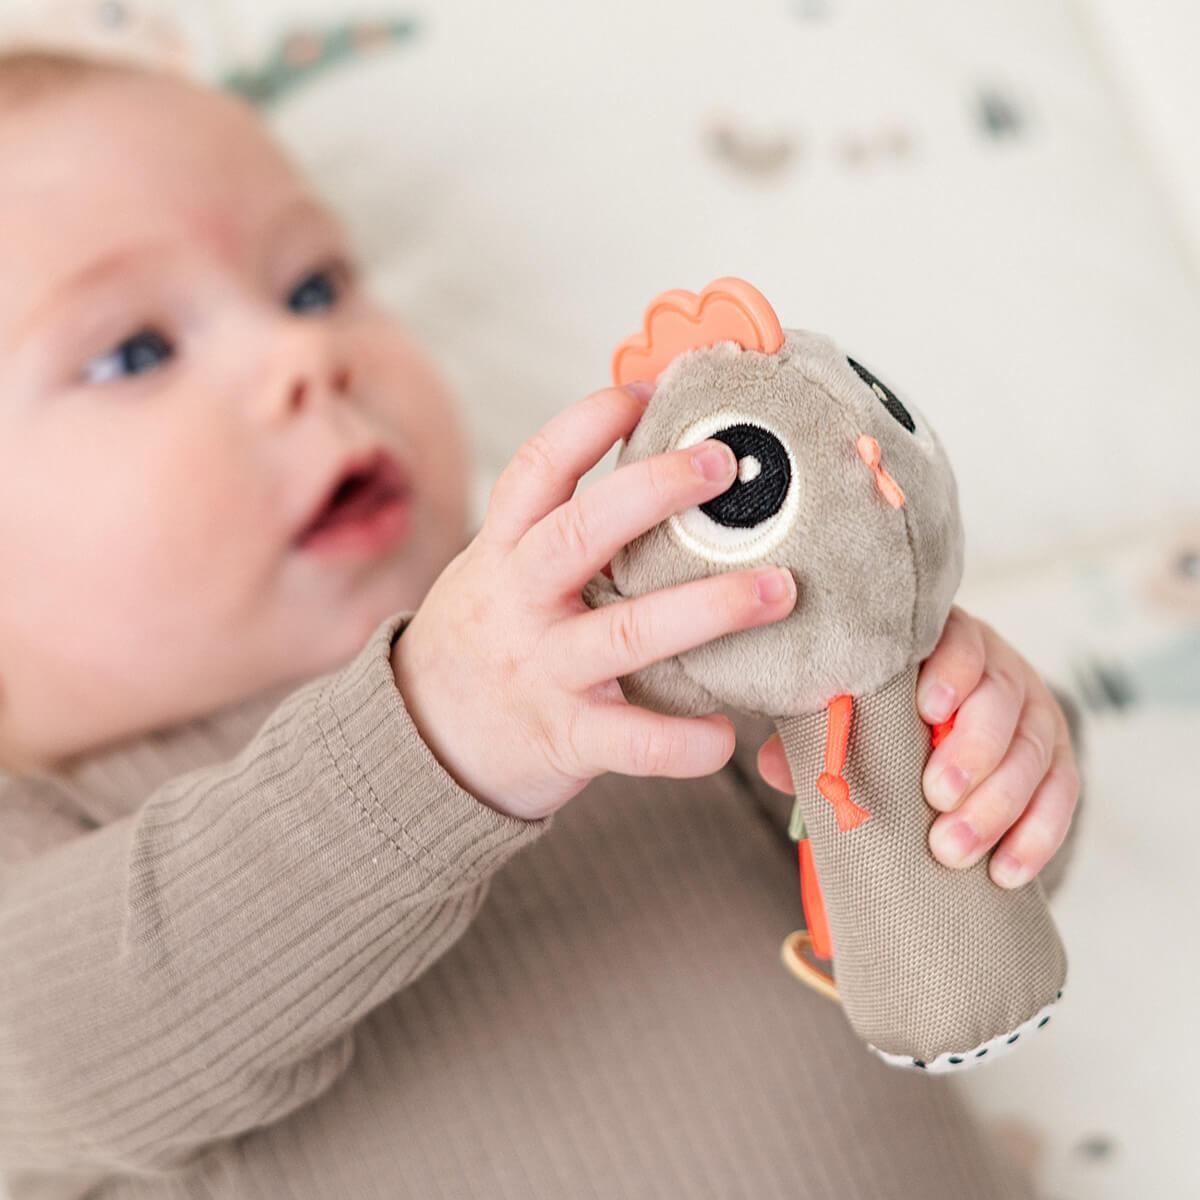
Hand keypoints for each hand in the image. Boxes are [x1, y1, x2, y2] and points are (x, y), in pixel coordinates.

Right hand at [392, 382, 797, 820]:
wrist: (422, 747)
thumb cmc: (483, 645)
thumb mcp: (495, 574)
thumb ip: (554, 534)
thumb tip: (652, 473)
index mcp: (503, 554)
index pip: (536, 470)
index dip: (587, 424)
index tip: (646, 393)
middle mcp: (520, 603)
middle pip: (581, 532)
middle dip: (654, 490)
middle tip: (724, 464)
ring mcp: (544, 670)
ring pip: (628, 633)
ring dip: (708, 608)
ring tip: (778, 590)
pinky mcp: (566, 738)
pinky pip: (633, 740)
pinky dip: (685, 740)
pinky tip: (727, 733)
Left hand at [756, 606, 1079, 887]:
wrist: (937, 736)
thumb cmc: (883, 715)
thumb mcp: (850, 711)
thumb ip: (815, 731)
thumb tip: (774, 765)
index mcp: (946, 643)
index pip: (960, 641)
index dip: (951, 671)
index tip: (928, 708)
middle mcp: (1000, 670)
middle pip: (1002, 701)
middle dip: (972, 750)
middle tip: (936, 795)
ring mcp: (1035, 715)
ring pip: (1033, 754)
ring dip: (997, 806)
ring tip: (952, 849)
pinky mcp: (1057, 762)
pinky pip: (1062, 797)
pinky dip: (1037, 837)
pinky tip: (1006, 874)